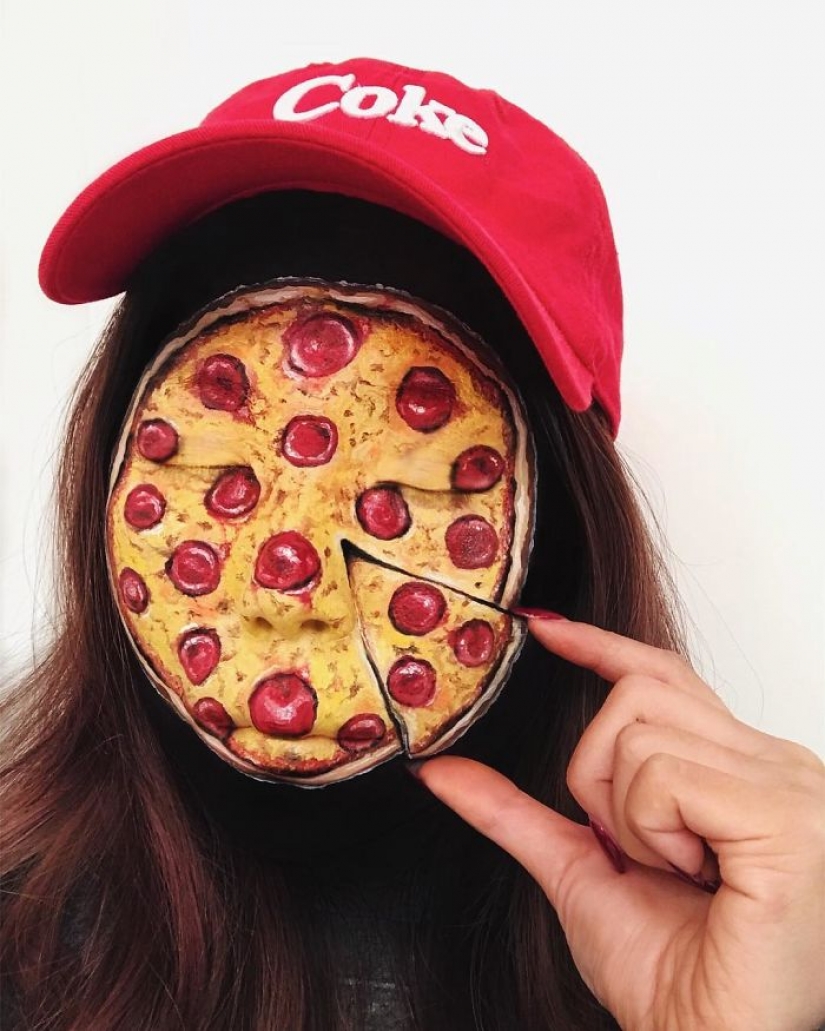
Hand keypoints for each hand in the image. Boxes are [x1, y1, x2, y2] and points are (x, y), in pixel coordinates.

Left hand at [413, 618, 824, 1030]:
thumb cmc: (669, 976)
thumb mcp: (576, 871)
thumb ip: (514, 812)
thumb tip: (441, 770)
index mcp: (741, 767)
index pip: (663, 675)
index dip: (599, 645)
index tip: (542, 628)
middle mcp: (777, 763)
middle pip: (637, 695)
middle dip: (599, 776)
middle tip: (638, 851)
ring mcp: (791, 785)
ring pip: (640, 732)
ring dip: (625, 816)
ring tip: (676, 873)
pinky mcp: (787, 818)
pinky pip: (665, 776)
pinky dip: (652, 831)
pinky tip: (697, 877)